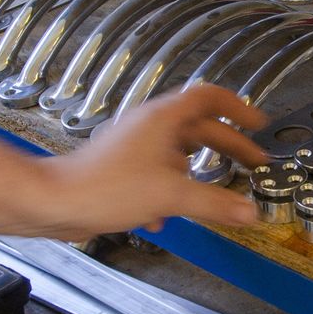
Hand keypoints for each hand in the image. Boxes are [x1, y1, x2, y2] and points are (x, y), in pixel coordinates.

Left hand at [40, 84, 267, 238]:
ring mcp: (137, 147)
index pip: (210, 97)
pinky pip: (159, 174)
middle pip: (200, 127)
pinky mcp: (125, 169)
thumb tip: (247, 211)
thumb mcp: (170, 195)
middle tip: (252, 160)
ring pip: (179, 153)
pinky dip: (173, 190)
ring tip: (219, 190)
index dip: (238, 108)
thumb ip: (214, 204)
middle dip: (229, 145)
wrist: (56, 202)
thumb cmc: (103, 187)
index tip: (256, 122)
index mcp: (164, 119)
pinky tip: (169, 215)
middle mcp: (151, 127)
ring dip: (201, 171)